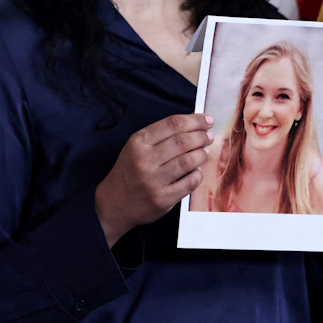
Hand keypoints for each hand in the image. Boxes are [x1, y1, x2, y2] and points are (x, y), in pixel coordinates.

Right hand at [94, 113, 213, 246]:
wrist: (114, 203)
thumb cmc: (129, 171)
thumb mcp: (136, 147)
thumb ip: (160, 135)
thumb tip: (192, 123)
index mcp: (138, 142)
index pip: (172, 124)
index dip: (195, 120)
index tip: (208, 120)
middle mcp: (145, 160)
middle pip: (182, 142)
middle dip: (201, 137)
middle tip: (208, 137)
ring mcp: (154, 181)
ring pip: (188, 161)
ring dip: (202, 154)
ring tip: (204, 152)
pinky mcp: (163, 198)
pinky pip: (190, 182)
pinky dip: (198, 174)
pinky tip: (196, 171)